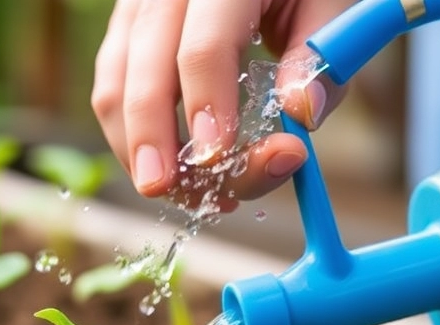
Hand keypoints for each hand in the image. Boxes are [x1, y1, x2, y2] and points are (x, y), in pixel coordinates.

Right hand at [92, 0, 350, 209]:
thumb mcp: (328, 8)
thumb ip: (318, 61)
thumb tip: (301, 113)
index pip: (204, 47)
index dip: (206, 105)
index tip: (216, 157)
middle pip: (144, 68)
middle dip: (152, 139)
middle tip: (168, 190)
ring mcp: (137, 8)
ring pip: (113, 85)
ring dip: (138, 150)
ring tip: (186, 192)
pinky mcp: (124, 30)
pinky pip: (111, 89)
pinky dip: (133, 138)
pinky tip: (173, 169)